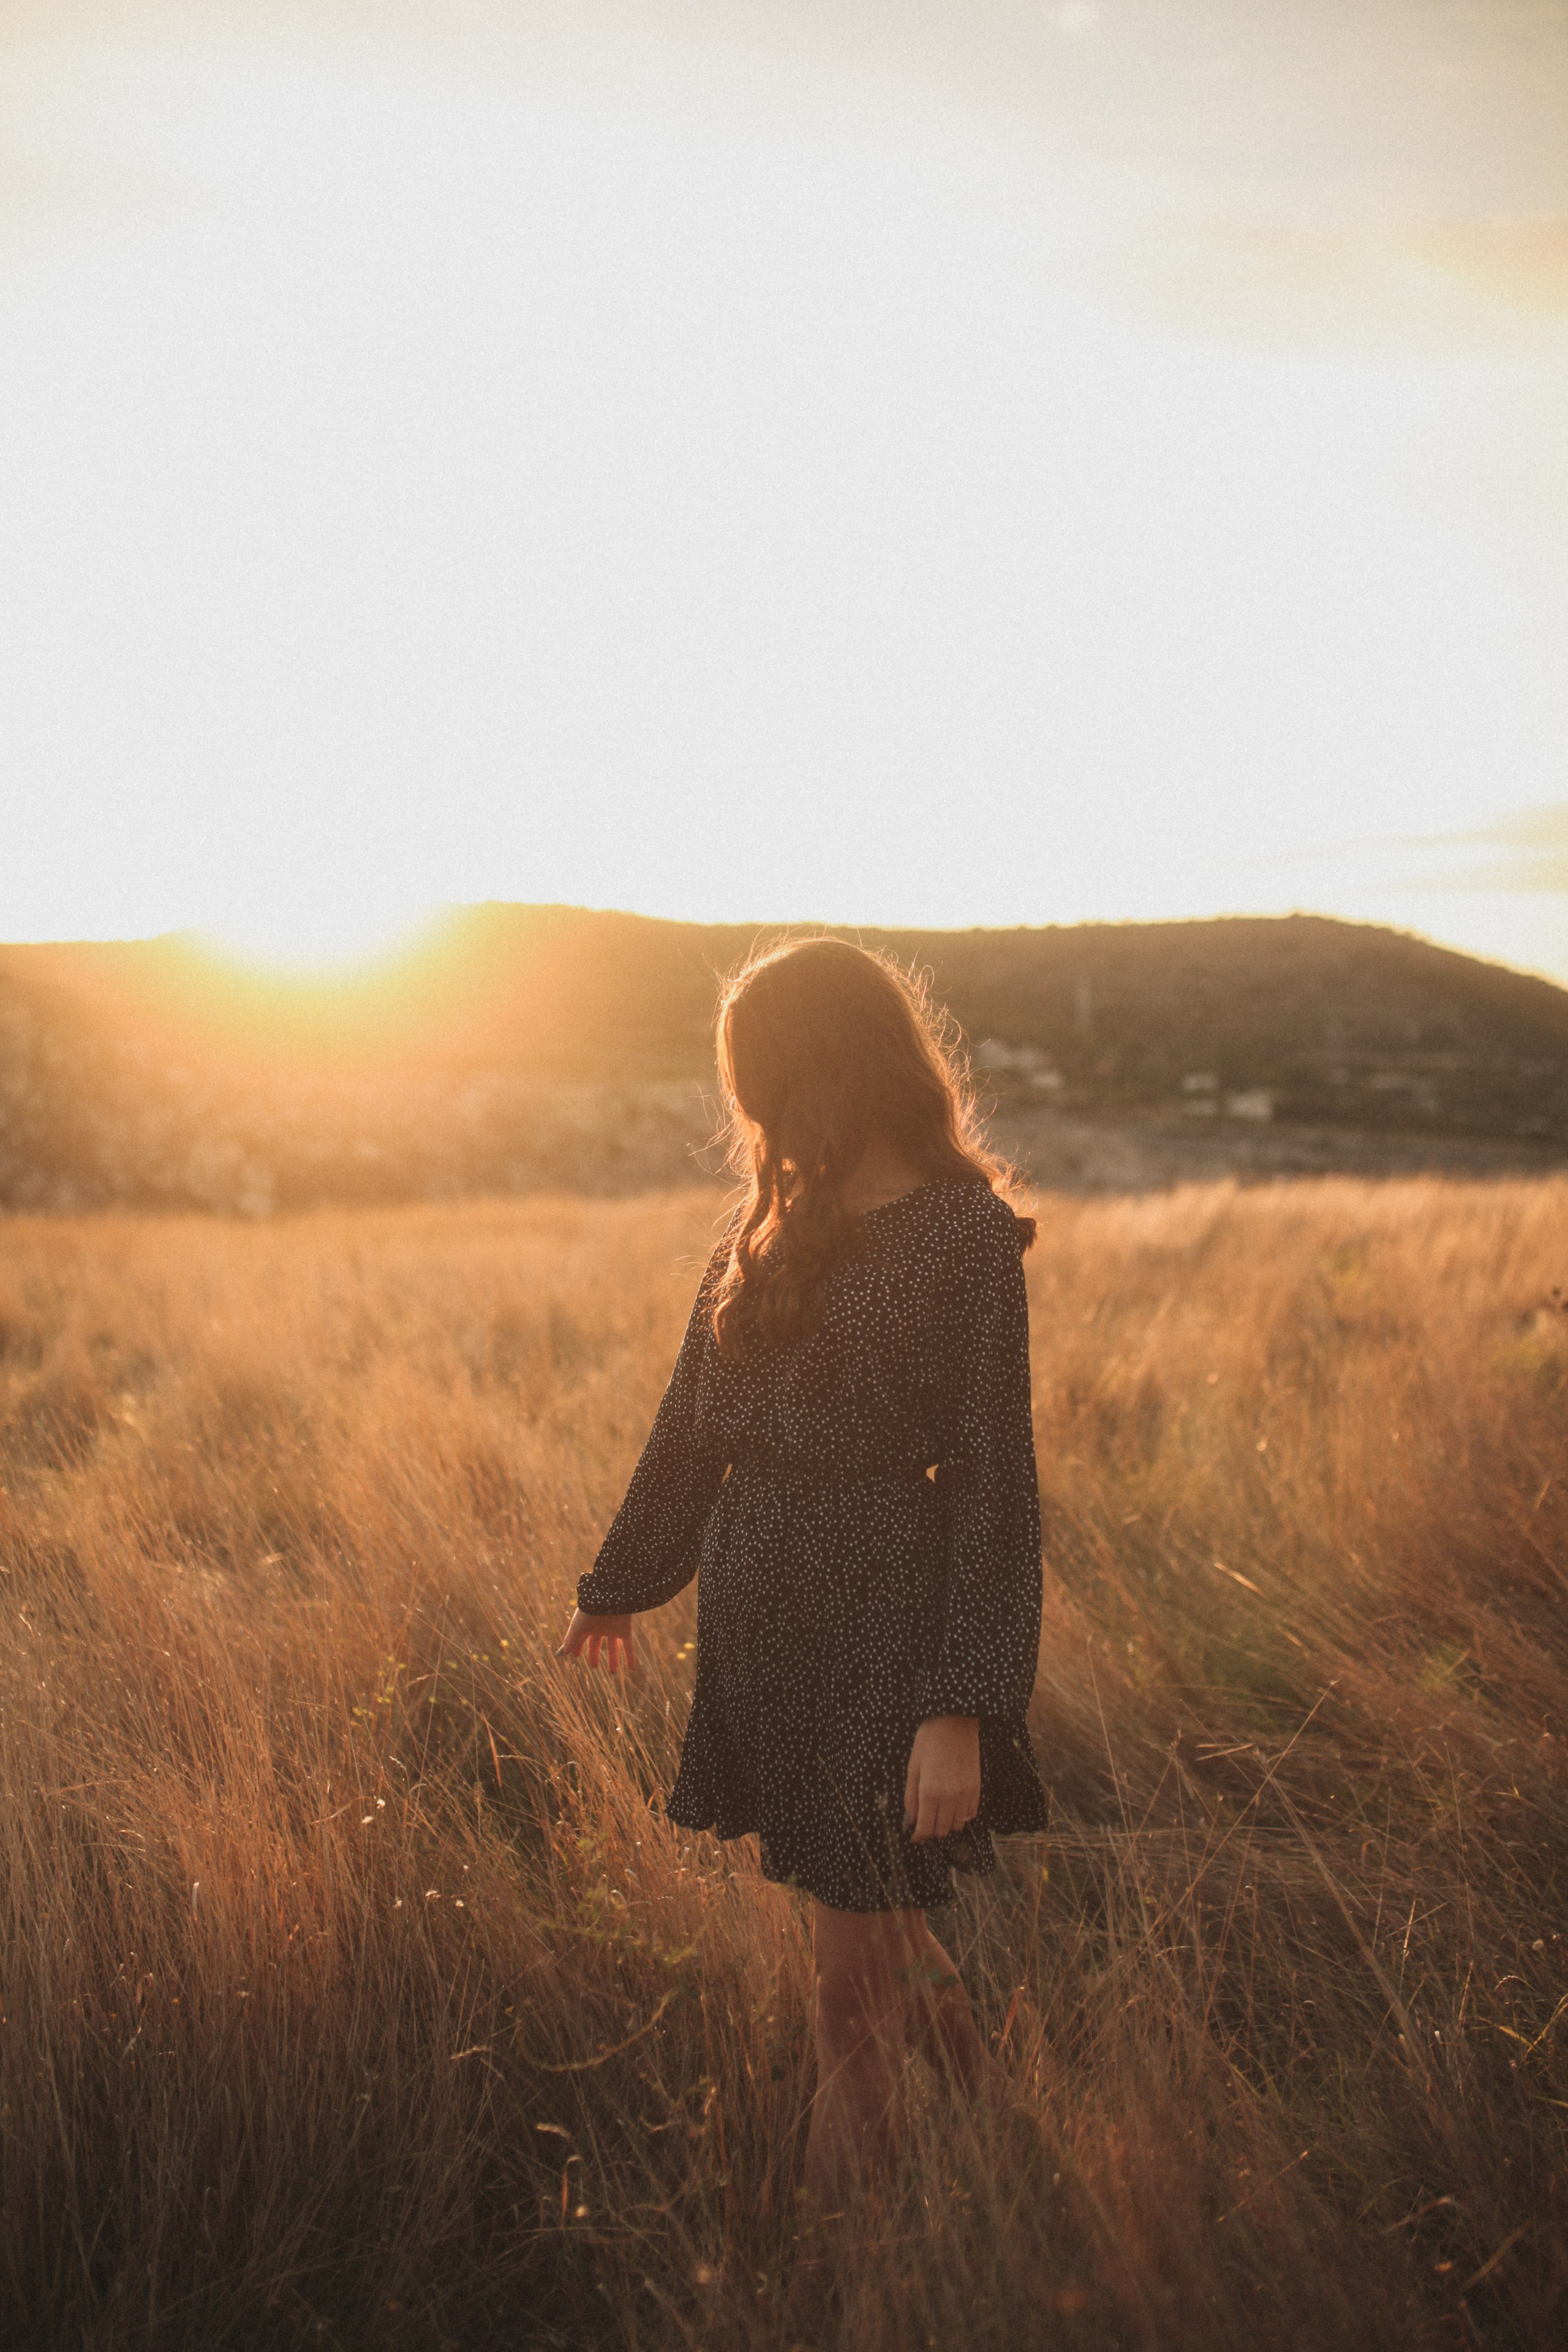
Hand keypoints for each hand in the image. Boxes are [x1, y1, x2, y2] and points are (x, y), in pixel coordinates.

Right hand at [557, 1608, 636, 1672]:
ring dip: (613, 1659)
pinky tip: (632, 1669)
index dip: (577, 1647)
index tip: (574, 1655)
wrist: (611, 1596)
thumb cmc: (591, 1609)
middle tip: (593, 1666)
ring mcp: (613, 1629)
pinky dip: (630, 1657)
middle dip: (594, 1654)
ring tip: (613, 1673)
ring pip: (613, 1647)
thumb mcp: (578, 1626)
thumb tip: (563, 1654)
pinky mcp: (625, 1630)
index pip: (580, 1638)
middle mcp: (600, 1627)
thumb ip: (570, 1639)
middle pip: (596, 1644)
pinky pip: (628, 1646)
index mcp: (587, 1624)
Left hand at [903, 1715, 979, 1843]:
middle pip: (941, 1831)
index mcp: (929, 1792)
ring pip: (957, 1826)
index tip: (915, 1838)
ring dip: (946, 1825)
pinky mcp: (976, 1789)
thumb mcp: (913, 1766)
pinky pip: (970, 1814)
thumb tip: (911, 1818)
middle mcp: (949, 1797)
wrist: (955, 1722)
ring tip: (939, 1814)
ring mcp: (965, 1794)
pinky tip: (953, 1806)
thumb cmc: (930, 1740)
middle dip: (931, 1831)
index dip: (918, 1837)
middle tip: (924, 1822)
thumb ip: (911, 1796)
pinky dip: (961, 1816)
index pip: (925, 1828)